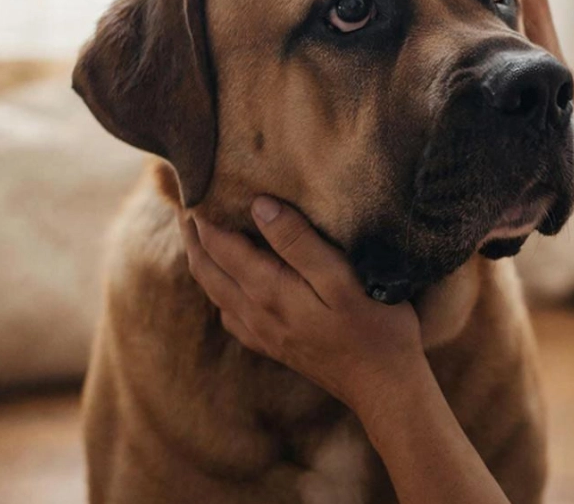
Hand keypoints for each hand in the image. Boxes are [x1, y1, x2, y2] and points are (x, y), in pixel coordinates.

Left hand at [178, 196, 425, 413]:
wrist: (383, 386)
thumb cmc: (374, 326)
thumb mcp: (342, 278)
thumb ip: (299, 242)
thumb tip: (259, 206)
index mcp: (268, 291)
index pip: (220, 246)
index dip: (204, 217)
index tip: (198, 188)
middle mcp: (255, 313)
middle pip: (207, 269)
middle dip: (194, 236)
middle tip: (189, 206)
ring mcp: (262, 334)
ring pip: (215, 292)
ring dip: (204, 261)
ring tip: (203, 236)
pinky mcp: (273, 347)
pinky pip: (230, 316)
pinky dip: (220, 291)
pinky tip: (231, 284)